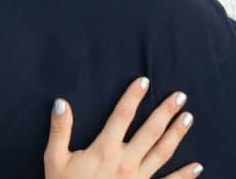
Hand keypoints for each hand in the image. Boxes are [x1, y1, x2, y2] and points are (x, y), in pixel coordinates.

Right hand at [45, 77, 200, 178]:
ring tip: (188, 118)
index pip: (121, 116)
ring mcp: (139, 178)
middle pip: (150, 131)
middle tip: (180, 96)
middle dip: (165, 112)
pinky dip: (184, 175)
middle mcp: (126, 161)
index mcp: (104, 149)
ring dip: (177, 134)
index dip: (133, 97)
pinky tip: (197, 166)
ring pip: (163, 152)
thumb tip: (61, 103)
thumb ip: (60, 130)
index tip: (144, 81)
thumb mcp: (55, 159)